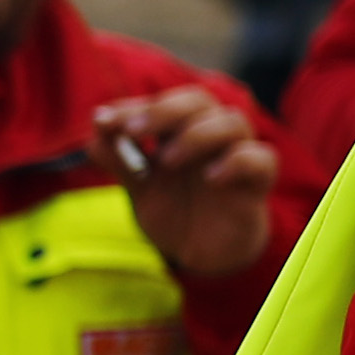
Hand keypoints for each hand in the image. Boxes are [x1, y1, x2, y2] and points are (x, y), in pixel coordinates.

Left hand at [102, 85, 279, 281]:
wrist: (202, 254)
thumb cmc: (174, 211)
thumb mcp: (140, 190)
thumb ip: (120, 161)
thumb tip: (94, 132)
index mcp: (179, 129)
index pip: (160, 102)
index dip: (132, 107)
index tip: (103, 121)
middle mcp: (210, 133)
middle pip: (198, 100)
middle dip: (163, 110)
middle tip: (133, 130)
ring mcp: (236, 153)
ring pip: (231, 122)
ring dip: (196, 135)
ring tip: (167, 160)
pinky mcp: (258, 180)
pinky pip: (260, 158)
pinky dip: (236, 162)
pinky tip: (211, 177)